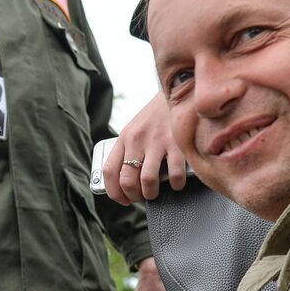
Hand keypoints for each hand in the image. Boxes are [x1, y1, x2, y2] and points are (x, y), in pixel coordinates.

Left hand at [103, 91, 187, 205]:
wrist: (180, 90)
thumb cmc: (158, 116)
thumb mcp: (136, 129)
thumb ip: (130, 149)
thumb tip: (128, 180)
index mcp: (124, 138)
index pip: (109, 171)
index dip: (114, 192)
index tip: (123, 199)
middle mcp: (137, 140)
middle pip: (127, 180)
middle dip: (134, 196)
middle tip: (142, 196)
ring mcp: (157, 142)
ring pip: (148, 181)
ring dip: (151, 194)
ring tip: (156, 192)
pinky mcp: (176, 143)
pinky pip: (174, 174)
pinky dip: (175, 184)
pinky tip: (176, 183)